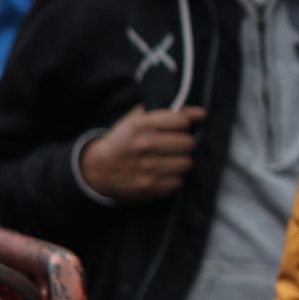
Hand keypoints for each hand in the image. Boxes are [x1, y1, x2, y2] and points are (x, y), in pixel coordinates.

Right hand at [79, 106, 206, 201]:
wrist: (97, 169)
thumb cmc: (124, 141)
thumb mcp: (138, 120)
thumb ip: (170, 113)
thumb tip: (201, 114)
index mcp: (141, 125)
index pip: (182, 121)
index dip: (184, 124)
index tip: (179, 127)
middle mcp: (145, 145)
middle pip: (189, 143)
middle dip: (184, 144)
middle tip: (175, 146)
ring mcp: (147, 167)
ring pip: (187, 163)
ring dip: (180, 162)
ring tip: (168, 160)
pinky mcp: (150, 186)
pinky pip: (178, 181)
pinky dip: (173, 178)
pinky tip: (162, 173)